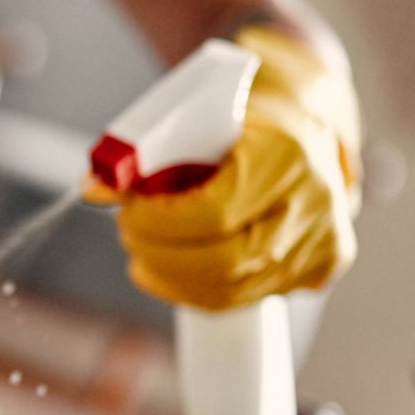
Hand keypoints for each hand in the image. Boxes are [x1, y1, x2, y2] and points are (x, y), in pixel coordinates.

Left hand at [92, 26, 360, 310]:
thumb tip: (90, 188)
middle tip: (128, 234)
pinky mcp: (318, 269)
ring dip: (172, 276)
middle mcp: (317, 203)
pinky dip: (196, 290)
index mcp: (288, 155)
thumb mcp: (193, 117)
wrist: (305, 122)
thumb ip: (142, 153)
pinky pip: (245, 298)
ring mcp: (324, 242)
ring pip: (232, 290)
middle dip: (160, 255)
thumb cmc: (243, 116)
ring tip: (143, 251)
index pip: (214, 213)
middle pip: (224, 262)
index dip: (160, 223)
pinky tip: (169, 271)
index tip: (127, 211)